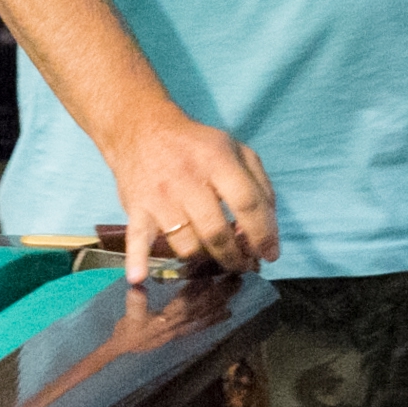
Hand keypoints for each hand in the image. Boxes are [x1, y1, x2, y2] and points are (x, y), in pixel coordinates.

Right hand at [105, 106, 279, 284]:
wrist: (142, 129)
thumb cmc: (196, 145)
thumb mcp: (236, 149)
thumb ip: (260, 184)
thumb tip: (270, 226)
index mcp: (218, 161)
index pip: (247, 203)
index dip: (263, 233)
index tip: (270, 254)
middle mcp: (188, 179)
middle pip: (216, 231)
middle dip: (234, 256)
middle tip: (243, 265)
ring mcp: (160, 196)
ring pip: (186, 244)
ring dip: (204, 258)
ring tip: (214, 258)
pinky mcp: (137, 208)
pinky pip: (136, 238)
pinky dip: (137, 259)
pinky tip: (139, 277)